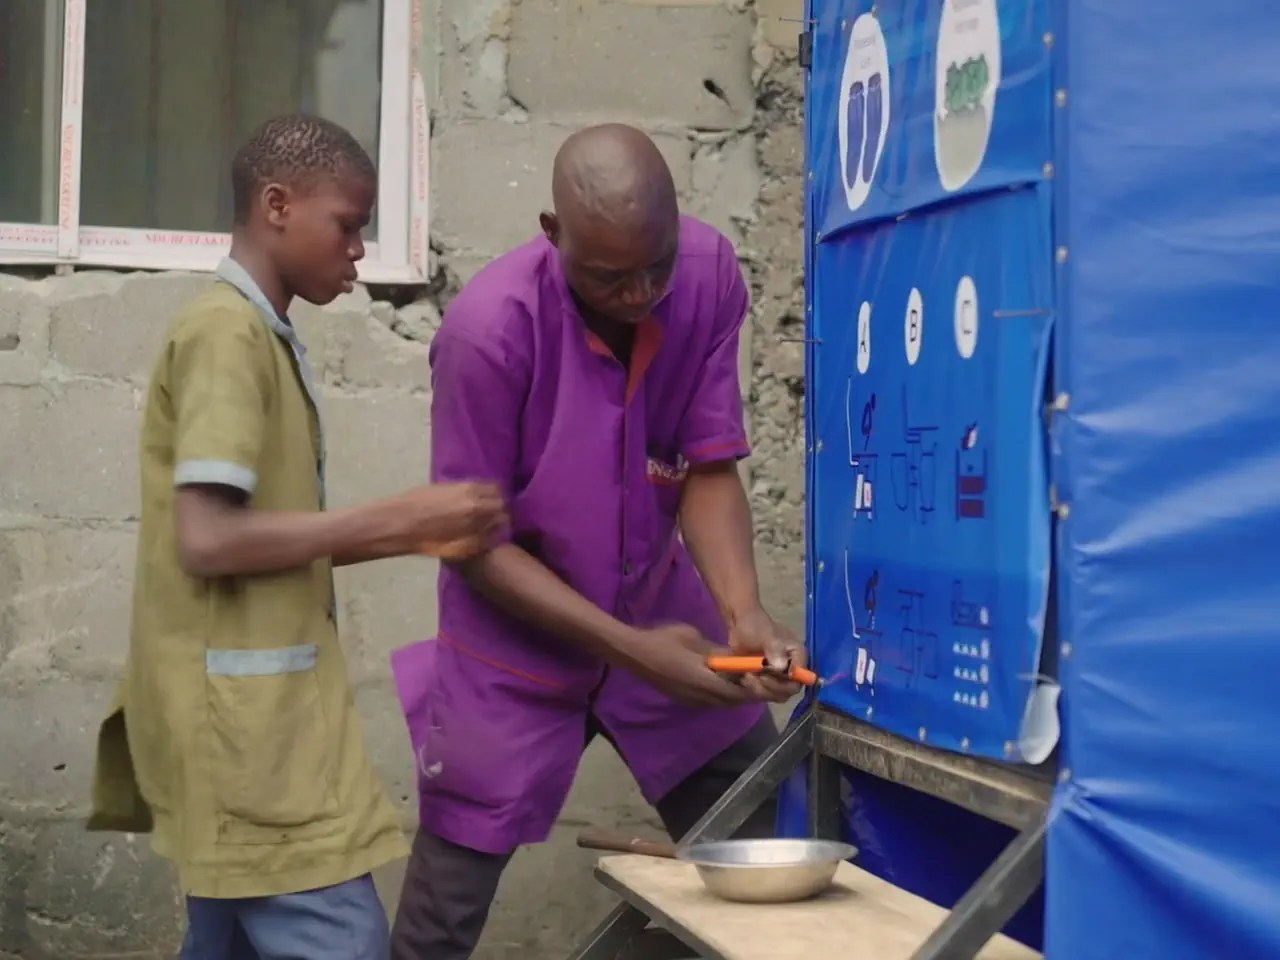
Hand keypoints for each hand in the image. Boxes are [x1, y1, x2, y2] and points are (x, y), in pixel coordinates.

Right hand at [388, 483, 506, 557]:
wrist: (401, 525)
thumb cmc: (414, 503)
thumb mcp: (441, 489)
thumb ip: (460, 491)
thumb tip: (471, 494)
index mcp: (469, 490)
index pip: (496, 489)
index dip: (493, 495)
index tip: (489, 499)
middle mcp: (477, 508)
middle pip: (501, 507)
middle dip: (496, 509)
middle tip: (489, 514)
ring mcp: (475, 528)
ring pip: (499, 524)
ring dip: (494, 524)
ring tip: (485, 527)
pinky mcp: (470, 546)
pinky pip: (489, 542)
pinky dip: (488, 540)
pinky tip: (479, 540)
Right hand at [627, 624, 753, 707]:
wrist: (634, 653)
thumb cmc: (664, 640)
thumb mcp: (695, 639)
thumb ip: (716, 652)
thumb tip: (734, 658)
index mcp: (704, 680)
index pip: (737, 692)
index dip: (753, 688)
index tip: (762, 677)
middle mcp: (699, 696)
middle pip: (731, 701)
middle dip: (746, 692)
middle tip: (756, 678)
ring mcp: (690, 700)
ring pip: (720, 703)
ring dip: (733, 694)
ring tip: (742, 679)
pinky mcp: (683, 699)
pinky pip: (709, 701)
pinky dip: (721, 694)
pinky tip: (721, 681)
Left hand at [728, 608, 805, 702]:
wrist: (740, 627)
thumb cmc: (756, 626)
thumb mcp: (765, 636)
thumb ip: (774, 650)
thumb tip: (781, 667)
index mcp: (799, 655)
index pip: (801, 678)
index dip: (786, 682)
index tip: (766, 675)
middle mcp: (793, 668)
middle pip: (789, 690)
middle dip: (770, 687)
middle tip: (754, 676)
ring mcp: (782, 676)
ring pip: (778, 694)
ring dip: (761, 689)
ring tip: (747, 675)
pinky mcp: (770, 682)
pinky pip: (767, 693)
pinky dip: (756, 689)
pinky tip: (745, 678)